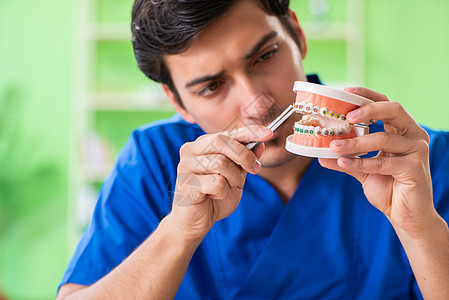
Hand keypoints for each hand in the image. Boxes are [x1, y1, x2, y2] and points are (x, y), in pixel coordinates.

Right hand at [169, 125, 272, 241]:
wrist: (195, 222)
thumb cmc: (214, 197)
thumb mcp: (235, 176)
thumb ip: (245, 160)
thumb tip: (260, 144)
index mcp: (202, 144)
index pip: (227, 132)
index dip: (249, 131)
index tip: (268, 133)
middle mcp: (190, 151)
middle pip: (221, 142)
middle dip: (244, 156)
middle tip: (255, 169)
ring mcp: (185, 166)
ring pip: (221, 163)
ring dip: (233, 179)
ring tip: (228, 188)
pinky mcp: (186, 183)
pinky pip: (216, 183)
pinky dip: (223, 192)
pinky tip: (214, 196)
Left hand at [319, 87, 435, 237]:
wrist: (405, 216)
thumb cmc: (388, 188)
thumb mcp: (363, 170)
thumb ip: (345, 159)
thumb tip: (320, 154)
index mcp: (402, 131)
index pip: (386, 104)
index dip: (367, 96)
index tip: (345, 92)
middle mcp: (413, 136)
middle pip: (393, 110)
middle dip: (368, 109)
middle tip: (345, 117)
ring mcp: (416, 151)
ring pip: (383, 138)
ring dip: (355, 143)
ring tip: (333, 146)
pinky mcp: (415, 169)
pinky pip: (383, 162)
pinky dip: (360, 162)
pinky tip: (342, 163)